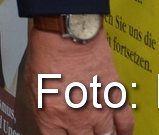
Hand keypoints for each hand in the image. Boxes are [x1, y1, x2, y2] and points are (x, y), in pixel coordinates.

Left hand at [19, 28, 133, 134]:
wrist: (67, 33)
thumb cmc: (46, 52)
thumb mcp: (32, 84)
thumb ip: (43, 108)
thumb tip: (51, 121)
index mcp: (51, 116)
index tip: (65, 134)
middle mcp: (75, 119)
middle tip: (83, 131)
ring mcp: (97, 110)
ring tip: (100, 131)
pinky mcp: (114, 97)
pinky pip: (125, 123)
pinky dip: (125, 131)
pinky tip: (122, 132)